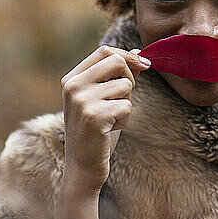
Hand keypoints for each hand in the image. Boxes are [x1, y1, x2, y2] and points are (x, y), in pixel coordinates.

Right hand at [60, 45, 150, 191]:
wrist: (83, 167)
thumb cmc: (97, 131)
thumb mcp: (105, 99)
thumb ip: (119, 76)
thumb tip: (139, 52)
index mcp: (72, 78)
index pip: (105, 50)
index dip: (129, 56)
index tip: (145, 65)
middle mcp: (73, 86)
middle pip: (117, 61)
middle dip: (130, 78)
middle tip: (123, 100)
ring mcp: (82, 100)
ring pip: (126, 85)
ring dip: (127, 104)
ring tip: (112, 119)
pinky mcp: (94, 116)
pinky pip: (127, 105)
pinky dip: (126, 118)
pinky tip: (111, 130)